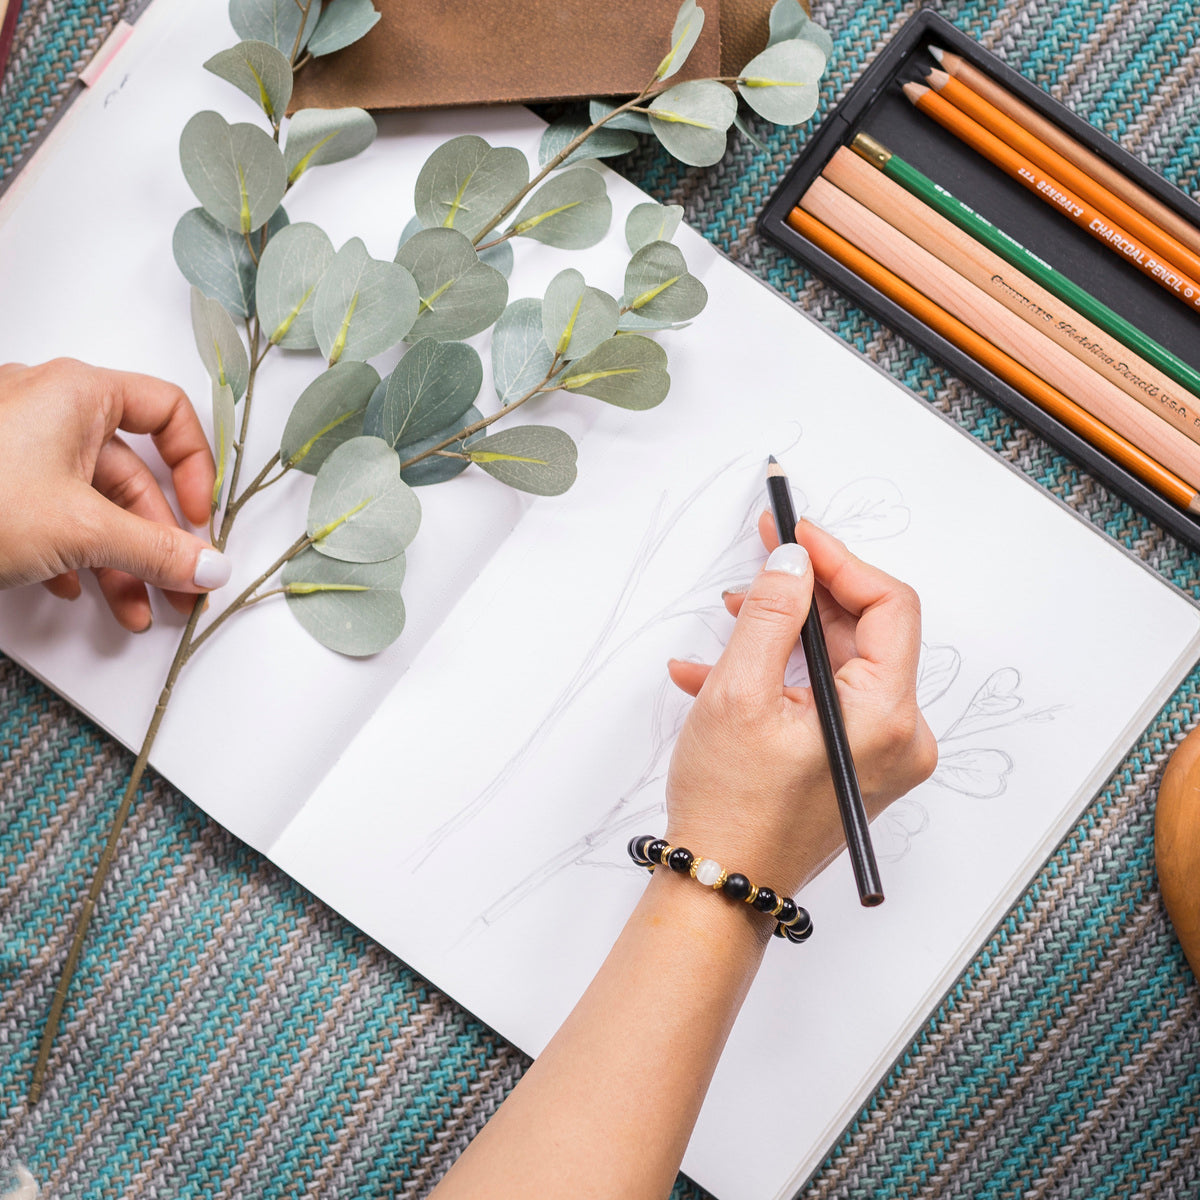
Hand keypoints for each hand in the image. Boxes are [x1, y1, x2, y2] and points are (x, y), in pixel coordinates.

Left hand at [0, 359, 229, 631]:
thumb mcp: (82, 528)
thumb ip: (157, 550)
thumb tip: (209, 566)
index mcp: (78, 392)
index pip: (167, 411)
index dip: (195, 467)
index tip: (200, 518)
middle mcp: (50, 410)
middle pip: (131, 473)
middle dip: (158, 541)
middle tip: (179, 586)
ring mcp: (18, 447)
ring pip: (92, 502)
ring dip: (120, 561)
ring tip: (132, 609)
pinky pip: (52, 513)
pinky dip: (73, 554)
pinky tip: (73, 592)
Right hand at [665, 514, 936, 895]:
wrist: (723, 888)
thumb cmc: (730, 808)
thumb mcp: (737, 695)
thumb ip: (769, 614)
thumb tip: (792, 559)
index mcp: (885, 716)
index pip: (888, 606)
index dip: (839, 560)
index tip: (795, 533)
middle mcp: (899, 735)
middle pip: (863, 632)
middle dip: (803, 593)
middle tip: (760, 557)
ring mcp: (880, 753)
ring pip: (838, 663)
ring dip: (780, 635)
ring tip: (725, 625)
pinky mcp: (856, 763)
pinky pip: (825, 697)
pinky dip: (778, 677)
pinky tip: (718, 676)